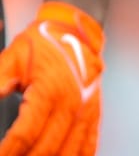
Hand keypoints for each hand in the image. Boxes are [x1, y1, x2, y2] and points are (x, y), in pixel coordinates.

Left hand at [0, 2, 103, 155]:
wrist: (74, 31)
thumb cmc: (41, 44)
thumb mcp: (11, 59)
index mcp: (50, 91)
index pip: (25, 135)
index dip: (7, 152)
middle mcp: (71, 104)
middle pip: (46, 149)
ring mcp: (86, 110)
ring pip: (68, 152)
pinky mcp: (93, 113)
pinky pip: (88, 145)